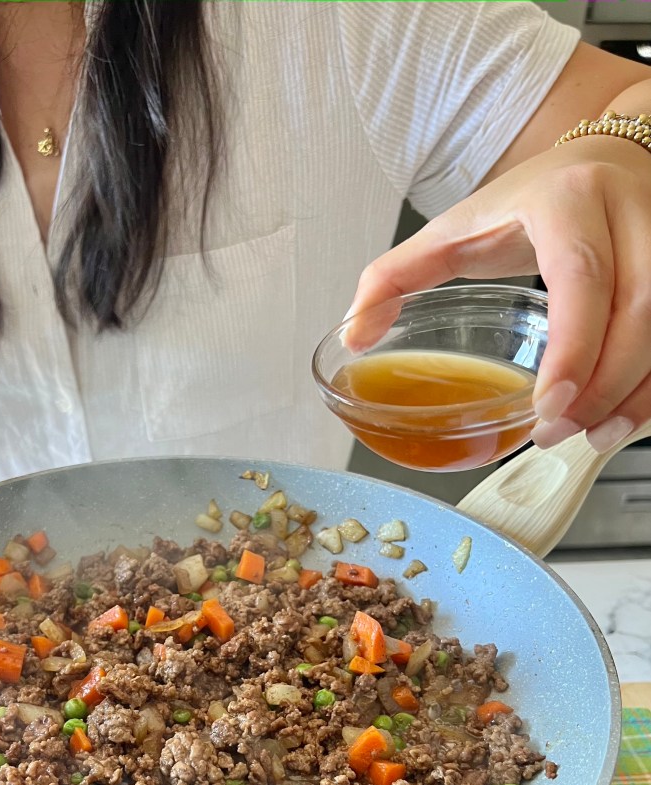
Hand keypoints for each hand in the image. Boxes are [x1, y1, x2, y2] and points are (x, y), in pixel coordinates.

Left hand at [346, 136, 650, 451]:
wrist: (607, 158)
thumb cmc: (529, 201)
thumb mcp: (454, 228)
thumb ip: (395, 276)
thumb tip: (353, 334)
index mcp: (566, 201)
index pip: (582, 275)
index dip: (574, 344)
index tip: (550, 403)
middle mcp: (629, 211)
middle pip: (641, 308)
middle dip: (604, 383)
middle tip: (557, 430)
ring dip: (636, 391)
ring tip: (590, 434)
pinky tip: (622, 415)